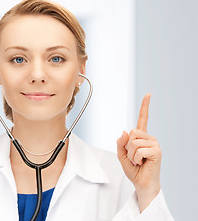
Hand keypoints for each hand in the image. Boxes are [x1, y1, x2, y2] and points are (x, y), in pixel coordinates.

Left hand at [117, 93, 161, 211]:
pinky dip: (136, 159)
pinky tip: (141, 163)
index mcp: (141, 137)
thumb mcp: (122, 155)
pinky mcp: (157, 151)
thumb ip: (121, 143)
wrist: (141, 183)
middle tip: (133, 157)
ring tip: (138, 161)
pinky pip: (139, 150)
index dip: (145, 106)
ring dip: (131, 154)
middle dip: (127, 147)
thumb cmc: (134, 170)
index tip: (148, 94)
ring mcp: (154, 144)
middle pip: (131, 132)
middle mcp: (149, 138)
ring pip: (133, 142)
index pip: (143, 118)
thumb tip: (125, 131)